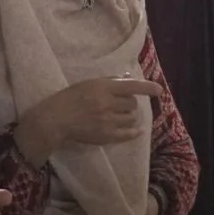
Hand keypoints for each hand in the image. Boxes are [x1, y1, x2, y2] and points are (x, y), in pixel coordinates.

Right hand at [13, 77, 160, 166]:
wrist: (54, 120)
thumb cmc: (68, 98)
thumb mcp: (87, 84)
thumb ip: (108, 81)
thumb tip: (128, 78)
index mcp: (102, 87)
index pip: (131, 85)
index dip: (147, 87)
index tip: (159, 90)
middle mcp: (107, 103)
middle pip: (132, 103)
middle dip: (130, 104)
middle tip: (121, 105)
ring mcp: (107, 121)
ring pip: (131, 118)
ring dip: (130, 117)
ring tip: (121, 117)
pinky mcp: (106, 136)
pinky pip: (128, 134)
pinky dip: (134, 132)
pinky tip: (135, 131)